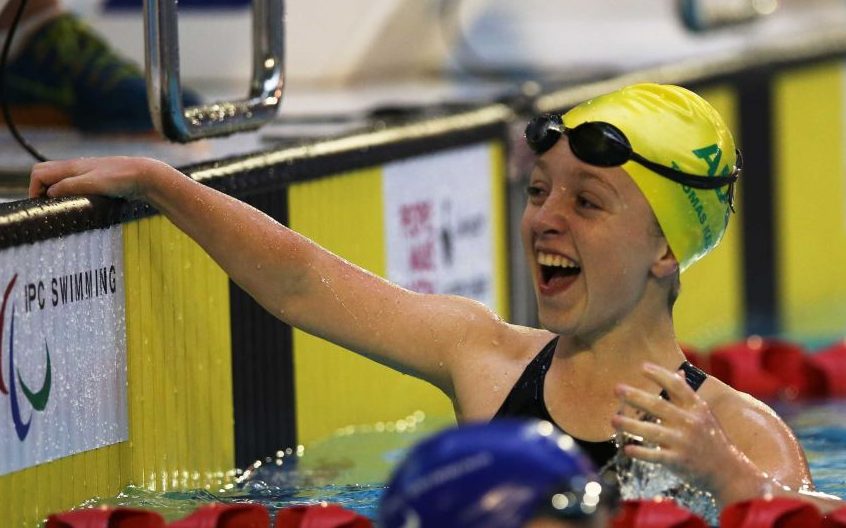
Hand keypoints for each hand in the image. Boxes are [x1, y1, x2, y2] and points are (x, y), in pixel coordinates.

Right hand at [29, 156, 171, 199]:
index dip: (34, 188)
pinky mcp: (96, 181)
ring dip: (56, 192)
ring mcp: (86, 174)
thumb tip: (49, 193)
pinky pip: (75, 185)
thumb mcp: (92, 183)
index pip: (39, 173)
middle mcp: (76, 168)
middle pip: (47, 174)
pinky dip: (70, 194)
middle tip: (49, 207)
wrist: (145, 176)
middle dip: (41, 189)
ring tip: (62, 207)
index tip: (41, 205)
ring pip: (61, 180)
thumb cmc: (120, 178)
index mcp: (71, 166)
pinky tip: (78, 205)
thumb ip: (69, 186)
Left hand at [611, 363, 756, 501]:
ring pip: (652, 431)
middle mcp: (690, 422)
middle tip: (617, 389)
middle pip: (658, 406)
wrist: (728, 471)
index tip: (642, 367)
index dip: (660, 375)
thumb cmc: (711, 438)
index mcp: (696, 408)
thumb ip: (687, 395)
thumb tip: (678, 371)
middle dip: (636, 396)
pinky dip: (641, 453)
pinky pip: (655, 456)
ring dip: (630, 425)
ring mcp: (684, 442)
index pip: (677, 386)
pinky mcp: (679, 461)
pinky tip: (627, 449)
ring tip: (614, 420)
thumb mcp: (704, 414)